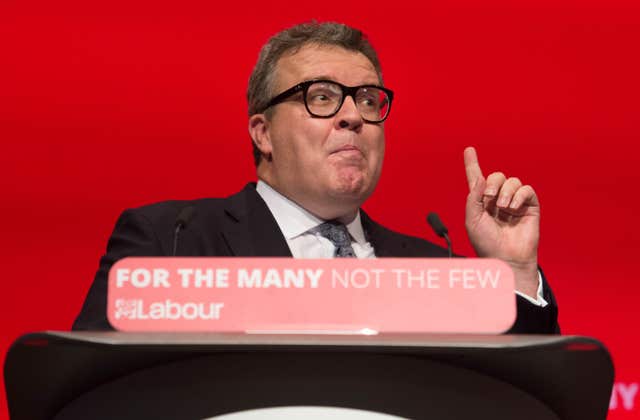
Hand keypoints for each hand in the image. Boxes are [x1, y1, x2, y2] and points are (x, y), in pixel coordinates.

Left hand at [464, 147, 539, 297]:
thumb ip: (473, 198)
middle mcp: (498, 199)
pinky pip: (526, 190)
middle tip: (490, 199)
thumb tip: (481, 178)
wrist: (505, 257)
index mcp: (481, 202)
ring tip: (503, 208)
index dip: (472, 164)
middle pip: (496, 176)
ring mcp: (514, 202)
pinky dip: (519, 196)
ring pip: (512, 181)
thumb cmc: (486, 242)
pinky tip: (513, 208)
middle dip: (493, 183)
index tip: (469, 150)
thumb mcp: (472, 220)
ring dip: (506, 192)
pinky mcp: (529, 207)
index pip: (477, 179)